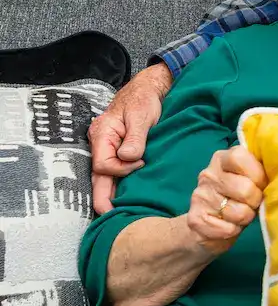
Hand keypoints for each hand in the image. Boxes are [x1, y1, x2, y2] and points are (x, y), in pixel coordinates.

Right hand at [90, 64, 173, 213]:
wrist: (149, 89)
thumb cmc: (144, 99)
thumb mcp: (142, 116)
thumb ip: (135, 138)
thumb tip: (128, 158)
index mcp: (103, 134)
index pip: (103, 164)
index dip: (121, 169)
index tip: (141, 162)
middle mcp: (101, 143)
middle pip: (98, 175)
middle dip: (102, 197)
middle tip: (108, 216)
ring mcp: (108, 147)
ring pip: (105, 174)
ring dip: (111, 191)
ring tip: (116, 212)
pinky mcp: (118, 149)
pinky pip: (114, 169)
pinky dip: (118, 181)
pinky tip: (124, 194)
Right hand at [186, 146, 266, 253]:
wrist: (207, 228)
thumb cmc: (238, 199)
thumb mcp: (250, 179)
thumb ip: (260, 170)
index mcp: (222, 159)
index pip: (240, 157)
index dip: (257, 173)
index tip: (261, 183)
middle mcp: (208, 174)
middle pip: (245, 189)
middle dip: (255, 201)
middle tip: (251, 204)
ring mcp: (200, 196)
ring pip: (239, 212)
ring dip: (245, 218)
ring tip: (240, 215)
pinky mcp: (196, 219)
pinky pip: (228, 228)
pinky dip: (233, 231)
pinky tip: (227, 226)